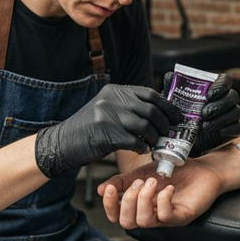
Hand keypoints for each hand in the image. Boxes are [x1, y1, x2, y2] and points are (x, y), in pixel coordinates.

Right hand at [35, 85, 180, 177]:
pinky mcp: (106, 134)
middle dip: (163, 124)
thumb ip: (127, 107)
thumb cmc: (88, 129)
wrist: (62, 143)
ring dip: (153, 137)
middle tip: (168, 134)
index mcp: (114, 91)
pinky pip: (134, 141)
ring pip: (145, 126)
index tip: (177, 116)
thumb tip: (157, 112)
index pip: (149, 94)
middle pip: (150, 110)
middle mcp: (112, 100)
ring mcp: (108, 116)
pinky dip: (141, 147)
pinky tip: (141, 150)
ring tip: (153, 144)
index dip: (166, 106)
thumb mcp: (106, 109)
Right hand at [97, 160, 223, 229]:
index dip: (110, 206)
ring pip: (145, 222)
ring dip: (144, 199)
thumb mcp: (141, 173)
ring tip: (152, 182)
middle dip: (128, 201)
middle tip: (139, 183)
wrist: (201, 168)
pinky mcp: (182, 216)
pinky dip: (163, 200)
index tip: (110, 189)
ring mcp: (166, 218)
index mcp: (139, 207)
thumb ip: (122, 181)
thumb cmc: (173, 172)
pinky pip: (166, 217)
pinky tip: (167, 188)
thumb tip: (101, 189)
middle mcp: (151, 215)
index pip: (117, 216)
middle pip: (128, 223)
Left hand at [162, 71, 239, 156]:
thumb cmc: (180, 116)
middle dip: (219, 105)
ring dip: (222, 118)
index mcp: (214, 89)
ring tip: (205, 126)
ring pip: (237, 111)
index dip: (221, 85)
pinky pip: (239, 127)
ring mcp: (231, 114)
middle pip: (233, 96)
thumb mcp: (174, 102)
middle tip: (204, 114)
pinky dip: (230, 129)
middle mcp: (226, 100)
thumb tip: (169, 75)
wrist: (183, 139)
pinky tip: (219, 132)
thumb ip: (172, 88)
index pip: (226, 80)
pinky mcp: (233, 129)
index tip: (209, 95)